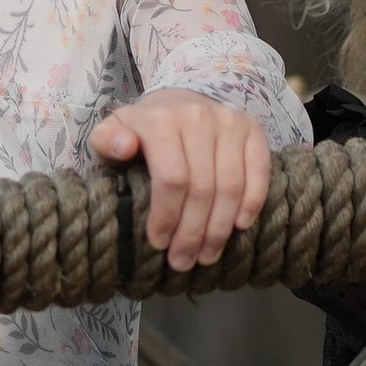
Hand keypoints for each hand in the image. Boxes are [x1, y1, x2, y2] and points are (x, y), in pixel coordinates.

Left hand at [91, 92, 271, 272]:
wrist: (179, 104)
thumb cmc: (143, 131)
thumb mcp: (112, 133)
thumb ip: (106, 142)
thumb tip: (124, 147)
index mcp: (161, 120)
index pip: (171, 178)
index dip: (167, 216)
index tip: (159, 244)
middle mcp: (199, 117)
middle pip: (202, 188)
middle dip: (192, 233)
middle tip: (183, 261)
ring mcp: (230, 122)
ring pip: (230, 186)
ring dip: (219, 228)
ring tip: (207, 255)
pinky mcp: (253, 129)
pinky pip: (259, 171)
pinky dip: (252, 202)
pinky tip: (240, 227)